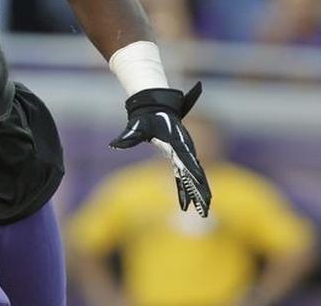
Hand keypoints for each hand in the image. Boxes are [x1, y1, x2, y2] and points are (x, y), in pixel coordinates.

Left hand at [109, 83, 211, 216]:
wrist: (156, 109)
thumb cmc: (146, 118)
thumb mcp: (137, 126)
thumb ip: (128, 136)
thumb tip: (114, 144)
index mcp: (177, 143)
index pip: (186, 159)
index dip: (193, 171)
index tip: (199, 182)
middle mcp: (184, 151)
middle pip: (195, 173)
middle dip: (201, 190)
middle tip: (206, 207)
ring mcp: (184, 156)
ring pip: (194, 178)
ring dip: (199, 194)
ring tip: (204, 211)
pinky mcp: (180, 160)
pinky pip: (185, 178)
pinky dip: (188, 190)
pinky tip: (189, 204)